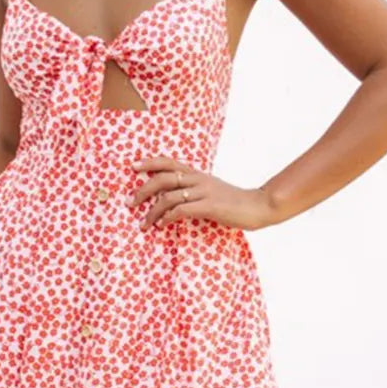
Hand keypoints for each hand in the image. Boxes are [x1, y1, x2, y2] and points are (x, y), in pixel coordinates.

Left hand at [129, 157, 276, 231]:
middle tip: (130, 203)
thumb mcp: (211, 190)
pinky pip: (181, 210)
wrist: (256, 206)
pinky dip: (167, 218)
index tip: (132, 166)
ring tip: (144, 223)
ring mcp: (203, 192)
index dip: (149, 162)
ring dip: (152, 211)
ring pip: (169, 196)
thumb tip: (172, 199)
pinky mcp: (209, 206)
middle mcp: (198, 179)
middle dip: (143, 190)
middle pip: (163, 178)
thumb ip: (193, 190)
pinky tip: (161, 225)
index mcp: (197, 173)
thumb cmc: (232, 202)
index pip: (169, 162)